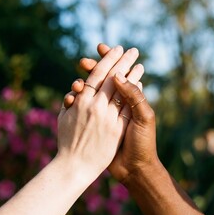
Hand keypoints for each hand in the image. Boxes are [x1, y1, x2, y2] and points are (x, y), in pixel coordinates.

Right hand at [64, 44, 158, 183]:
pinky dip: (76, 102)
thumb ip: (134, 96)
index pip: (118, 74)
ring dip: (82, 85)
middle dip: (94, 68)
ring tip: (76, 84)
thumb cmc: (143, 142)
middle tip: (83, 61)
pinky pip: (83, 110)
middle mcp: (115, 103)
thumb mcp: (143, 118)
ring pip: (91, 93)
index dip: (113, 60)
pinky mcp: (96, 124)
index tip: (105, 47)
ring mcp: (105, 113)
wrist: (135, 167)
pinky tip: (70, 97)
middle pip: (103, 79)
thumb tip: (119, 76)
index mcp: (129, 99)